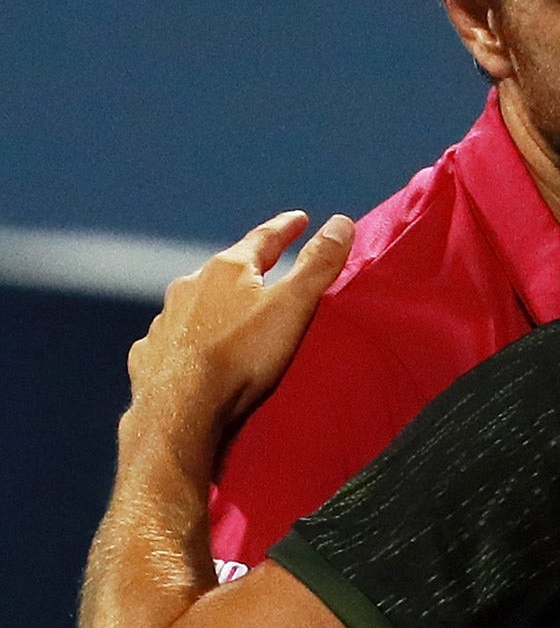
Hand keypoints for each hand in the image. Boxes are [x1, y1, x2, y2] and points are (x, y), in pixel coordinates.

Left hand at [124, 212, 352, 453]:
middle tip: (265, 269)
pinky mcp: (150, 354)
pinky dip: (189, 337)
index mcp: (227, 270)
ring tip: (230, 317)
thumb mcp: (292, 307)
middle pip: (225, 270)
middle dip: (246, 269)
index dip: (284, 228)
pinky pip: (173, 337)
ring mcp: (165, 320)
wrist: (180, 409)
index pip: (262, 239)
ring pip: (195, 304)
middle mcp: (190, 286)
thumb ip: (317, 265)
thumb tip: (341, 222)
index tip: (299, 219)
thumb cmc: (241, 356)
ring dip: (214, 305)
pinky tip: (193, 350)